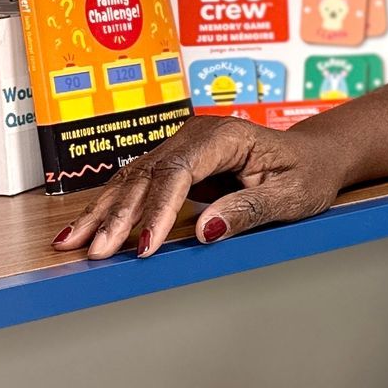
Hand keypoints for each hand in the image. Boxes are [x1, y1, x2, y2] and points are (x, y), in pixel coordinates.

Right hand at [50, 114, 349, 259]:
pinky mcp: (175, 162)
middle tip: (96, 251)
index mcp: (225, 136)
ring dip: (103, 212)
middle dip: (118, 216)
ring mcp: (181, 146)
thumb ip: (247, 210)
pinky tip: (85, 227)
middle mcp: (195, 135)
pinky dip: (111, 207)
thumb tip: (205, 230)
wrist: (314, 156)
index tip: (145, 247)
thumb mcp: (290, 197)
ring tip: (72, 243)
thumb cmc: (306, 173)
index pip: (178, 173)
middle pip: (147, 175)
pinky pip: (137, 185)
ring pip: (133, 179)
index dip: (157, 212)